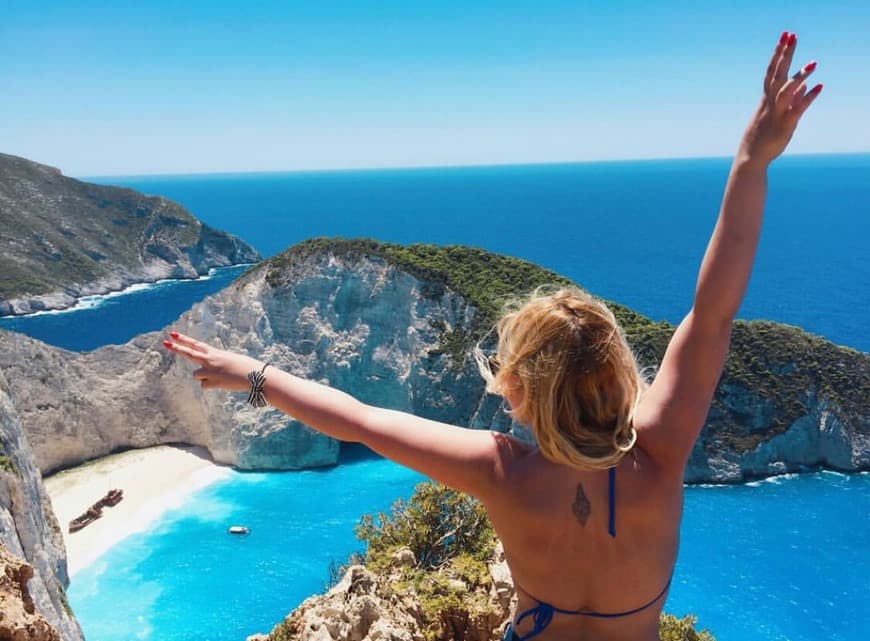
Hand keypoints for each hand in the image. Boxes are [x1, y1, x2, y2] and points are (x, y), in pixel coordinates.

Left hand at [163, 332, 262, 390]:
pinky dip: (212, 386)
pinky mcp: (211, 381)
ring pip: (197, 375)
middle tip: (164, 342)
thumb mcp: (229, 360)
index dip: (183, 339)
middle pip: (189, 353)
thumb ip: (215, 362)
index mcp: (215, 352)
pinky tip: (222, 383)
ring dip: (205, 377)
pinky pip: (204, 385)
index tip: (172, 334)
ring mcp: (210, 370)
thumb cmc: (245, 367)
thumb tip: (205, 373)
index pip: (195, 344)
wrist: (254, 375)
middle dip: (176, 348)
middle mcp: (210, 359)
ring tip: (220, 377)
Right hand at [740, 31, 821, 165]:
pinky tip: (819, 87)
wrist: (751, 156)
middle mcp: (770, 102)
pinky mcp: (785, 124)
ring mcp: (777, 112)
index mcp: (766, 98)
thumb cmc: (762, 136)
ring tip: (814, 63)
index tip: (785, 36)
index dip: (778, 53)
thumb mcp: (776, 114)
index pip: (772, 70)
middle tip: (791, 35)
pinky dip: (808, 98)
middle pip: (776, 74)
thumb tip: (805, 86)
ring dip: (799, 76)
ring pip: (786, 90)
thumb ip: (792, 99)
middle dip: (784, 54)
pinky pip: (797, 109)